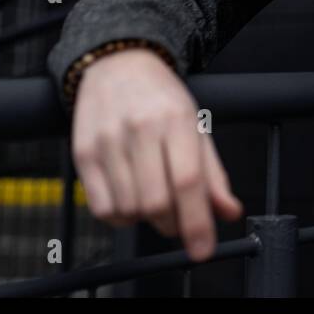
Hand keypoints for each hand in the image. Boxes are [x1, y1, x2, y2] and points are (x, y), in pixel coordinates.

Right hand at [70, 49, 243, 260]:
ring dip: (146, 219)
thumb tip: (230, 212)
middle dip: (172, 223)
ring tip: (152, 197)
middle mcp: (140, 130)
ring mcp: (107, 142)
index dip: (197, 222)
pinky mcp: (83, 154)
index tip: (203, 249)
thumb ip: (213, 174)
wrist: (117, 64)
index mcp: (176, 120)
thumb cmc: (162, 98)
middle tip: (178, 215)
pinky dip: (120, 216)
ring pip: (129, 209)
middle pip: (156, 202)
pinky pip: (102, 208)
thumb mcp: (197, 127)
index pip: (187, 181)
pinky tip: (129, 196)